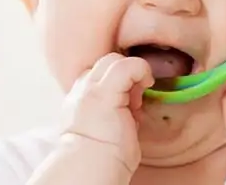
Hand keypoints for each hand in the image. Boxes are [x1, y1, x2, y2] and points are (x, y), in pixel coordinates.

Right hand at [61, 53, 154, 173]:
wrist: (90, 167)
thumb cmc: (101, 158)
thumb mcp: (106, 127)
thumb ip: (114, 109)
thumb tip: (133, 102)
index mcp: (78, 99)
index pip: (97, 74)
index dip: (117, 82)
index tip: (130, 102)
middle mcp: (80, 90)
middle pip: (103, 62)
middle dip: (123, 73)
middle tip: (135, 97)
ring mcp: (90, 89)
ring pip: (113, 59)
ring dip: (131, 72)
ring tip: (137, 97)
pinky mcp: (104, 92)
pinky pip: (127, 65)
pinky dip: (141, 70)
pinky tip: (147, 83)